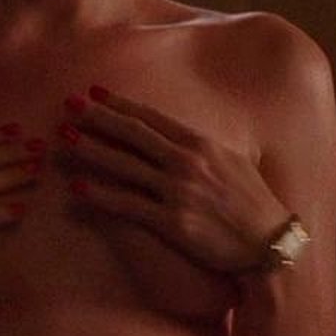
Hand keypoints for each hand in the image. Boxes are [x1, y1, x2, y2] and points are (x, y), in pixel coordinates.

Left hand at [57, 87, 289, 274]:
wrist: (270, 242)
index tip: (96, 93)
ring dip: (91, 150)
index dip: (121, 104)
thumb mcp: (234, 161)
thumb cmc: (255, 202)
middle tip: (69, 105)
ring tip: (64, 139)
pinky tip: (78, 188)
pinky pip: (128, 205)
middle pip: (133, 134)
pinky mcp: (172, 221)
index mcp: (202, 143)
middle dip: (98, 117)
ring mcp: (178, 191)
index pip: (153, 118)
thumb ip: (203, 147)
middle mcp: (187, 161)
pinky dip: (100, 195)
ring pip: (124, 165)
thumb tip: (179, 138)